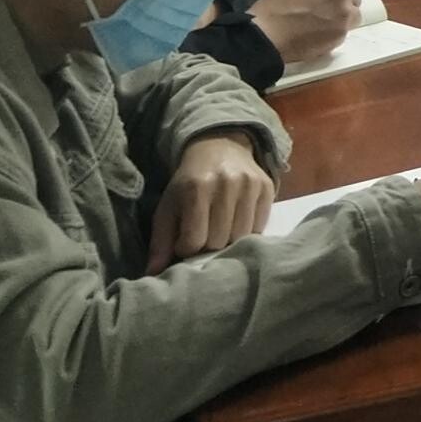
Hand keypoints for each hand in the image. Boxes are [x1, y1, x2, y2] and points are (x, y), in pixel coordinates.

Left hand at [147, 133, 277, 274]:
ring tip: (219, 232)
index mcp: (196, 188)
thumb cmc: (188, 183)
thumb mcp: (167, 208)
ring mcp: (250, 184)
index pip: (194, 240)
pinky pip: (260, 227)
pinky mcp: (267, 187)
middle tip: (203, 237)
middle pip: (219, 241)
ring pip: (242, 236)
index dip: (185, 248)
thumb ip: (160, 242)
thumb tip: (153, 274)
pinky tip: (236, 223)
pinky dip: (247, 232)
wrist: (218, 147)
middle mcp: (227, 184)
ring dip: (228, 241)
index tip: (183, 242)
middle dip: (208, 246)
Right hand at [250, 0, 360, 63]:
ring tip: (324, 26)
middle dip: (343, 3)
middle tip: (326, 12)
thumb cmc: (275, 6)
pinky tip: (318, 37)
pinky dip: (335, 34)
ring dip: (343, 19)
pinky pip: (345, 32)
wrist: (268, 33)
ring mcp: (345, 14)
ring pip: (354, 15)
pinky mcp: (342, 34)